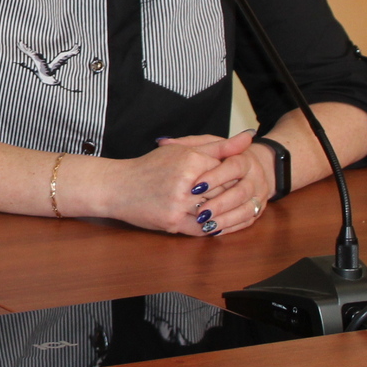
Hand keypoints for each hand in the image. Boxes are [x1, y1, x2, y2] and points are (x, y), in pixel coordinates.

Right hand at [105, 129, 251, 234]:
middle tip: (229, 196)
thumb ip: (218, 146)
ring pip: (215, 211)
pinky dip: (210, 226)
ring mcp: (179, 204)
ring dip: (219, 212)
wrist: (117, 187)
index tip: (229, 180)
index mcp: (190, 160)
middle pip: (224, 192)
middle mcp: (186, 182)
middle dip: (226, 195)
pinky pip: (203, 229)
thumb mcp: (181, 150)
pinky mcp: (173, 222)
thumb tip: (249, 137)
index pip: (227, 171)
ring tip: (220, 209)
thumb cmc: (149, 167)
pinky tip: (209, 221)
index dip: (229, 177)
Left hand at [191, 132, 273, 235]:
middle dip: (219, 203)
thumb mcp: (207, 147)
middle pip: (241, 191)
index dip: (215, 177)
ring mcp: (259, 195)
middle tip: (199, 212)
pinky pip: (247, 221)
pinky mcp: (258, 210)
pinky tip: (213, 230)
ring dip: (225, 219)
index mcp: (245, 158)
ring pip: (247, 210)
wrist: (249, 171)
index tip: (195, 188)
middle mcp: (256, 177)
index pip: (233, 167)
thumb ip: (189, 145)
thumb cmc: (220, 158)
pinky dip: (231, 227)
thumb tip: (163, 142)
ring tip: (205, 224)